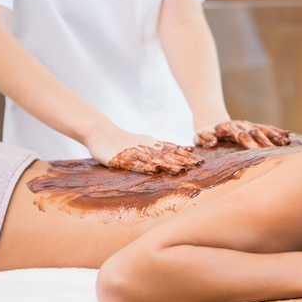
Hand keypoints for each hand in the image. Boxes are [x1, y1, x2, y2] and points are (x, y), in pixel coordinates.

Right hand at [84, 123, 203, 174]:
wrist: (100, 131)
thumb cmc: (123, 139)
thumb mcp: (145, 142)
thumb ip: (161, 147)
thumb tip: (182, 150)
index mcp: (152, 144)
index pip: (172, 149)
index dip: (186, 156)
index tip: (201, 161)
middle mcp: (145, 147)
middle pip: (166, 154)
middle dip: (182, 160)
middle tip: (197, 165)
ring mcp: (134, 151)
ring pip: (152, 158)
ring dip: (167, 164)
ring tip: (180, 169)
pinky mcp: (121, 157)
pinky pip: (133, 162)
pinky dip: (144, 166)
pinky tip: (153, 170)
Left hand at [194, 120, 290, 148]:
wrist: (210, 120)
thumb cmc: (204, 134)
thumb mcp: (199, 136)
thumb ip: (204, 138)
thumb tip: (212, 141)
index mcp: (228, 128)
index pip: (240, 135)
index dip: (248, 141)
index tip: (256, 149)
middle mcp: (240, 126)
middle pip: (254, 132)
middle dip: (264, 141)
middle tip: (273, 150)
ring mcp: (248, 126)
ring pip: (262, 130)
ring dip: (274, 136)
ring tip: (286, 143)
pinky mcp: (253, 127)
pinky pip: (266, 129)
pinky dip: (276, 132)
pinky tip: (288, 137)